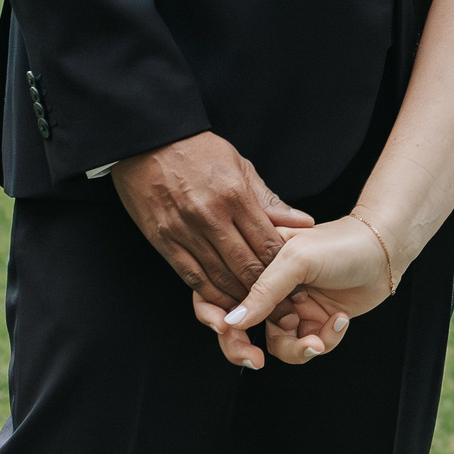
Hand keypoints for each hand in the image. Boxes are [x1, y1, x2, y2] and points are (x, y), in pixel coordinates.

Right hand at [110, 132, 312, 310]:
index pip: (267, 244)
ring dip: (240, 299)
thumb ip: (270, 200)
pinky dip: (210, 294)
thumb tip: (304, 223)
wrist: (149, 141)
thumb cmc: (201, 151)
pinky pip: (191, 276)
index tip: (298, 285)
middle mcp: (210, 217)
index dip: (285, 270)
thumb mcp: (240, 167)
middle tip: (284, 310)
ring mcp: (184, 231)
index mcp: (235, 196)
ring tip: (259, 312)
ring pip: (219, 277)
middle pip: (245, 267)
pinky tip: (225, 305)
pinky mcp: (163, 241)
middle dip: (268, 292)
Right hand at [194, 214, 396, 367]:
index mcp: (258, 267)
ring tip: (316, 339)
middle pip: (242, 330)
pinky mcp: (317, 323)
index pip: (221, 293)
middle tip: (254, 360)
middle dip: (244, 349)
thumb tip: (233, 321)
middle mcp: (272, 291)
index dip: (214, 315)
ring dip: (296, 348)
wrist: (384, 251)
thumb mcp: (297, 259)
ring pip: (277, 345)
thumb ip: (264, 289)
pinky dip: (324, 340)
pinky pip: (308, 346)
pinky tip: (341, 320)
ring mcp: (294, 308)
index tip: (224, 329)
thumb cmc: (340, 243)